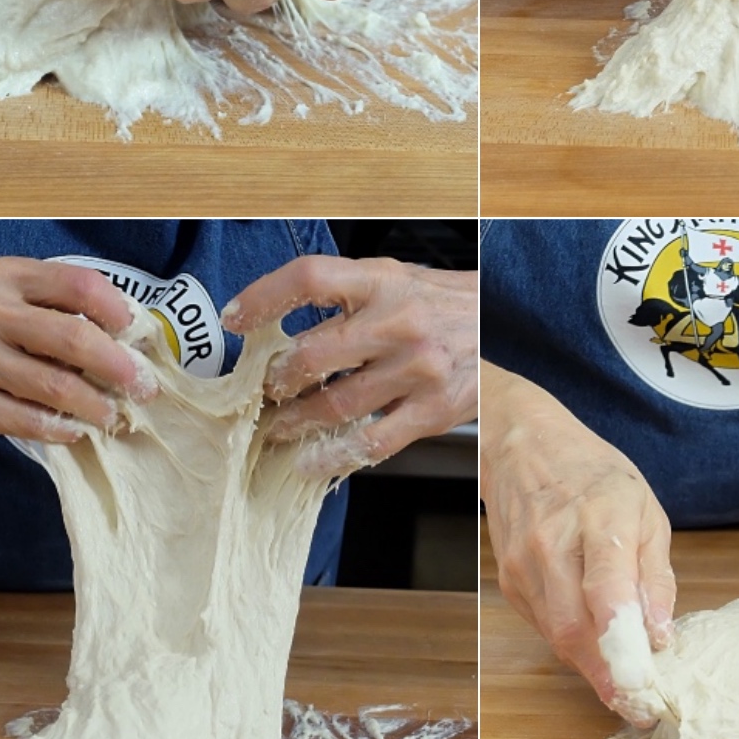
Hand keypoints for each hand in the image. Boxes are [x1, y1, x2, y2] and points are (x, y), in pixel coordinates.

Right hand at [0, 259, 154, 442]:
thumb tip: (124, 340)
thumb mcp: (3, 295)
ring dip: (96, 405)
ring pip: (56, 386)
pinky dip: (61, 428)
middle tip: (143, 387)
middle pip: (75, 338)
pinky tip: (75, 430)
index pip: (79, 284)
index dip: (118, 310)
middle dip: (120, 367)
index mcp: (8, 277)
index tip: (136, 333)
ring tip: (113, 415)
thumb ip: (52, 306)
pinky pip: (27, 419)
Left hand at [221, 256, 476, 471]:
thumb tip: (273, 319)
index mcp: (382, 281)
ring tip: (277, 427)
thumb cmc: (438, 305)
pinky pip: (369, 442)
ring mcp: (417, 369)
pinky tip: (309, 460)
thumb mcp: (395, 279)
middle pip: (311, 354)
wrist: (504, 332)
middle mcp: (399, 321)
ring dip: (293, 422)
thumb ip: (344, 293)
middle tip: (261, 392)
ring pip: (333, 405)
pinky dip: (331, 456)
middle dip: (274, 381)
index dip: (263, 297)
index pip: (309, 278)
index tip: (234, 320)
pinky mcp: (433, 410)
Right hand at [481, 363, 675, 722]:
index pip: (608, 594)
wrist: (523, 444)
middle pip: (576, 629)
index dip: (625, 648)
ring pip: (557, 636)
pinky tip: (591, 634)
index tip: (645, 690)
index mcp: (600, 518)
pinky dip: (570, 641)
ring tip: (623, 675)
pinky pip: (542, 626)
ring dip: (592, 664)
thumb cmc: (593, 473)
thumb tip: (659, 637)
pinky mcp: (508, 579)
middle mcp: (554, 543)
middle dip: (610, 675)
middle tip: (641, 703)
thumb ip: (655, 575)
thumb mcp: (646, 510)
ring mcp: (524, 563)